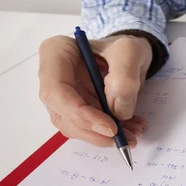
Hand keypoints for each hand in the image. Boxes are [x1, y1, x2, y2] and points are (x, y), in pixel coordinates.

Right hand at [38, 34, 152, 146]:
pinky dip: (108, 132)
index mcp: (55, 53)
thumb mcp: (130, 51)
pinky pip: (87, 126)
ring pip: (75, 125)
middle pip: (63, 113)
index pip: (57, 91)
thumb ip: (124, 77)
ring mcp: (63, 94)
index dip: (81, 114)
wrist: (130, 54)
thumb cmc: (125, 47)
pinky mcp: (75, 108)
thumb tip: (118, 112)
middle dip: (94, 130)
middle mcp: (53, 76)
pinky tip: (130, 129)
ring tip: (133, 134)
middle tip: (125, 138)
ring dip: (103, 135)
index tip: (110, 127)